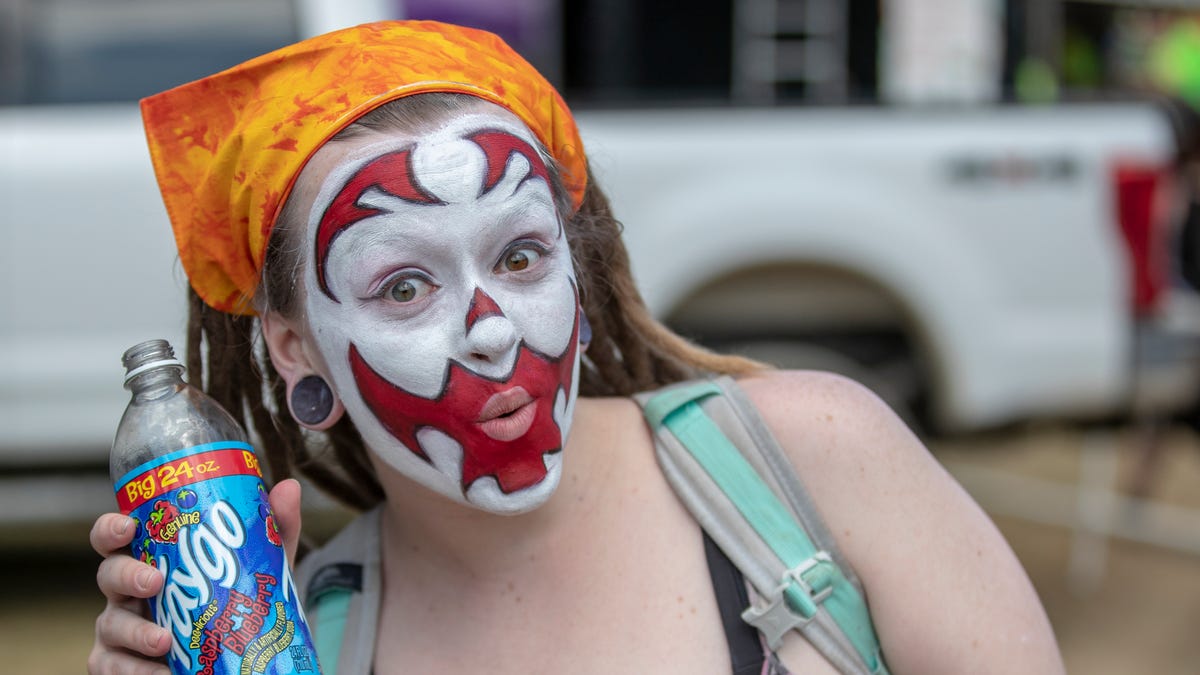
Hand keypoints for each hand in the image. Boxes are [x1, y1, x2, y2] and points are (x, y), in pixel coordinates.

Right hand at [86, 479, 302, 673]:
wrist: (241, 654)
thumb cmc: (236, 600)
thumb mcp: (260, 566)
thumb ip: (273, 529)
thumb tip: (288, 487)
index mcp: (151, 558)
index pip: (117, 537)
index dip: (112, 529)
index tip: (129, 527)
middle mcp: (129, 592)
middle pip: (109, 575)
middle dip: (127, 575)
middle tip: (154, 582)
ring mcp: (120, 630)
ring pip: (110, 625)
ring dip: (135, 632)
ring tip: (164, 641)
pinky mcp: (118, 664)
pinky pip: (112, 667)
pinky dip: (134, 672)